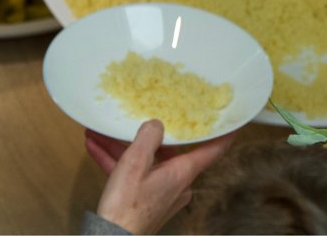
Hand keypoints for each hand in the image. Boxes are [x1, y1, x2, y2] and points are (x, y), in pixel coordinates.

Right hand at [87, 121, 234, 234]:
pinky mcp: (146, 201)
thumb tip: (157, 125)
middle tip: (134, 119)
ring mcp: (161, 193)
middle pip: (168, 152)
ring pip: (145, 162)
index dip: (222, 135)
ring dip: (123, 149)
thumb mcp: (135, 163)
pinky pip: (134, 175)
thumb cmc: (127, 206)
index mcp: (181, 173)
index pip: (211, 151)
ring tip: (100, 134)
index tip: (230, 124)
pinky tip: (96, 149)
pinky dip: (117, 163)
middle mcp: (177, 184)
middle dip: (144, 137)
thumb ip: (148, 138)